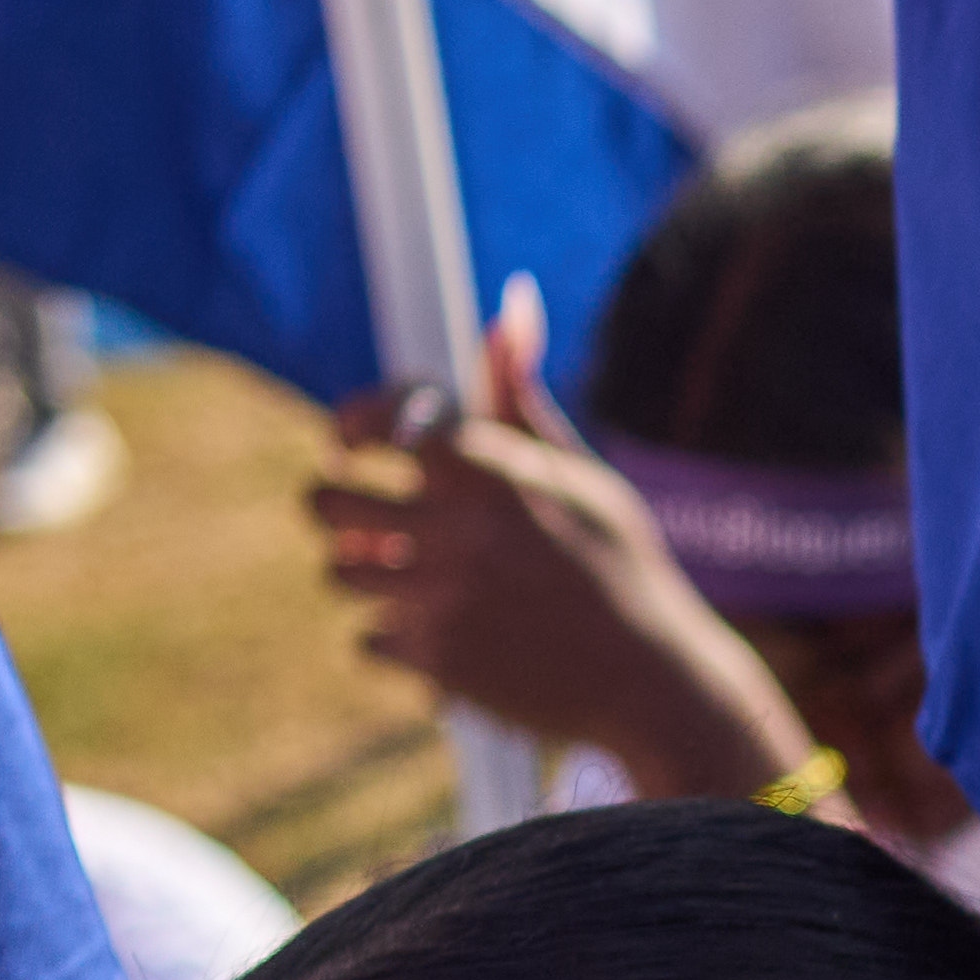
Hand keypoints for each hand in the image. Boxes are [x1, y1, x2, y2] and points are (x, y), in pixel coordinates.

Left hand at [304, 282, 810, 798]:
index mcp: (491, 467)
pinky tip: (439, 635)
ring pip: (337, 572)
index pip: (380, 417)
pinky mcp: (435, 662)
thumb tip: (510, 295)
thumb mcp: (581, 473)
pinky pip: (364, 639)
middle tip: (360, 520)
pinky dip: (391, 638)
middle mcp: (456, 525)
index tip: (346, 445)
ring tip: (403, 577)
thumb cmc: (619, 567)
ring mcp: (441, 596)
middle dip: (332, 504)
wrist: (653, 684)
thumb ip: (520, 395)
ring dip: (359, 572)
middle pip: (325, 499)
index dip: (350, 423)